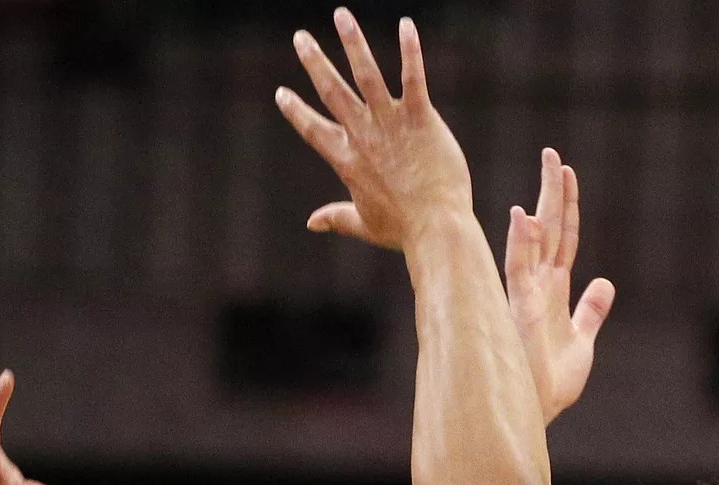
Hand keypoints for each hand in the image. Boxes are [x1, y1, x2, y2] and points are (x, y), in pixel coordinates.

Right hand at [276, 10, 471, 252]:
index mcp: (348, 161)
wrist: (437, 228)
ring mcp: (391, 124)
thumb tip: (311, 223)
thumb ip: (336, 218)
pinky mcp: (420, 118)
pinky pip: (412, 78)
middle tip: (300, 37)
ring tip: (341, 15)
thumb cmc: (405, 230)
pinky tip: (406, 25)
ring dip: (353, 43)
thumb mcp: (364, 224)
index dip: (296, 112)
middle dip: (314, 62)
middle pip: (332, 92)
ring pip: (366, 75)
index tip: (281, 93)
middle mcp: (364, 137)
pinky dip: (410, 51)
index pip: (314, 130)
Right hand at [505, 148, 615, 423]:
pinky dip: (521, 243)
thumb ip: (590, 312)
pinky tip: (526, 216)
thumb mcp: (582, 341)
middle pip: (550, 229)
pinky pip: (519, 269)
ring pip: (536, 238)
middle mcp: (538, 285)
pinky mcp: (519, 310)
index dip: (567, 207)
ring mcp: (527, 294)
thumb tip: (605, 283)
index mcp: (554, 291)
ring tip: (550, 168)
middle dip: (553, 192)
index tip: (569, 174)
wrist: (534, 412)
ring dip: (544, 203)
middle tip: (554, 155)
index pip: (563, 239)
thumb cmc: (551, 383)